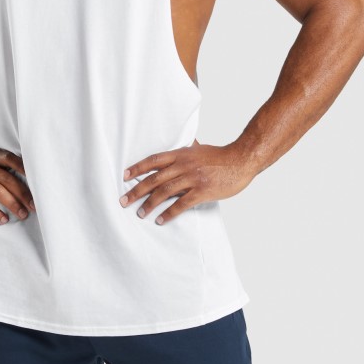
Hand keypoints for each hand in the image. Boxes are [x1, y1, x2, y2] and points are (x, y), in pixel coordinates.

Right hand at [0, 147, 34, 223]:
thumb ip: (6, 164)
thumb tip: (30, 177)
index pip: (14, 161)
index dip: (27, 171)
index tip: (40, 183)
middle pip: (9, 180)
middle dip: (24, 194)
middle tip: (35, 206)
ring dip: (13, 204)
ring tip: (23, 215)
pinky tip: (4, 219)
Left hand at [119, 142, 254, 224]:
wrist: (240, 161)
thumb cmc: (220, 156)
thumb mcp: (199, 149)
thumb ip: (187, 149)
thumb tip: (183, 143)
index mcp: (181, 154)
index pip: (154, 160)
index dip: (137, 168)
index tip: (124, 176)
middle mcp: (183, 165)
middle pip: (154, 178)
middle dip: (137, 190)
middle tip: (123, 200)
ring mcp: (193, 178)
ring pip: (165, 191)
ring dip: (150, 203)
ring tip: (140, 213)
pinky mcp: (202, 191)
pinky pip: (181, 204)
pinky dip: (169, 213)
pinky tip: (160, 220)